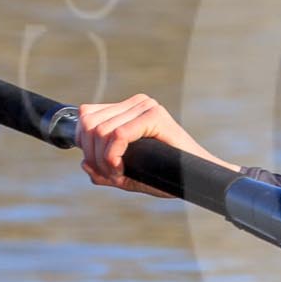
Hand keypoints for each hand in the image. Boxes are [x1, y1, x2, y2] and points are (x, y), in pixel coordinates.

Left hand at [76, 93, 235, 195]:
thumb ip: (103, 170)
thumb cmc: (166, 175)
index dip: (84, 144)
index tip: (99, 166)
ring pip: (100, 130)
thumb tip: (84, 164)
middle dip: (92, 155)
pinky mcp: (154, 116)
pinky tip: (122, 169)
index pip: (86, 115)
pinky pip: (117, 135)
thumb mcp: (127, 174)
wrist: (197, 179)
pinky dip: (112, 156)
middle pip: (89, 123)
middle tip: (110, 174)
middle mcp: (137, 103)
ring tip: (118, 174)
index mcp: (129, 109)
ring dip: (102, 160)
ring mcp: (147, 107)